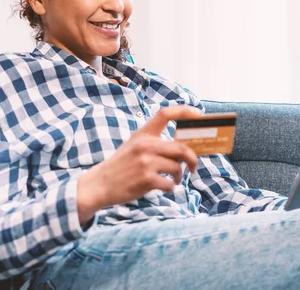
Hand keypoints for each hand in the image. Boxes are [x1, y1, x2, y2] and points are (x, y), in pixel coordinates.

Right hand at [77, 105, 200, 223]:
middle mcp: (145, 145)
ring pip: (177, 167)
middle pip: (181, 148)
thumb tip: (185, 149)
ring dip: (179, 176)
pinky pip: (170, 183)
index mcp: (143, 134)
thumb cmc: (121, 165)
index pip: (165, 114)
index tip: (199, 115)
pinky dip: (170, 187)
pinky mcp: (146, 180)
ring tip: (173, 179)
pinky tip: (163, 187)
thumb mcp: (134, 145)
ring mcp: (146, 162)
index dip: (185, 112)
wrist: (100, 184)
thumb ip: (155, 143)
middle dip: (193, 159)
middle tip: (193, 167)